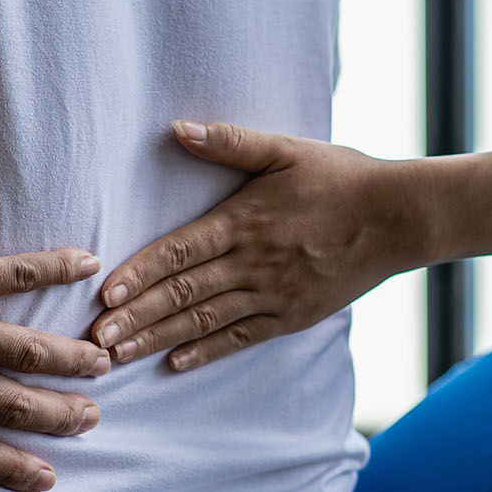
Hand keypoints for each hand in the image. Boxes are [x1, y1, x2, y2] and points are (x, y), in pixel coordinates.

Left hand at [0, 191, 108, 491]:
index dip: (5, 466)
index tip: (42, 477)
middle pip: (6, 404)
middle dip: (55, 417)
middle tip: (89, 419)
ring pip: (24, 350)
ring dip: (68, 359)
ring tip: (102, 362)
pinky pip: (17, 276)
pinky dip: (55, 268)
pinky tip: (88, 265)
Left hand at [90, 121, 426, 370]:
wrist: (397, 218)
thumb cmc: (339, 177)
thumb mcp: (286, 149)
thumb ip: (230, 141)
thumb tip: (178, 128)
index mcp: (243, 222)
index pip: (179, 252)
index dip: (139, 273)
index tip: (105, 293)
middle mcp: (253, 263)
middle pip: (182, 294)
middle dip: (136, 317)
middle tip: (94, 338)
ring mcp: (272, 294)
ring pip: (204, 321)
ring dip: (159, 339)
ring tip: (119, 354)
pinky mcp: (291, 316)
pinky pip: (240, 338)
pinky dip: (206, 351)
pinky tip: (175, 363)